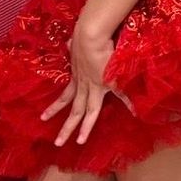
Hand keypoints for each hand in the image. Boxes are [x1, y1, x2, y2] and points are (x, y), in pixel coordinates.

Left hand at [43, 26, 125, 146]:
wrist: (90, 36)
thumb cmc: (82, 38)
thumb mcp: (75, 46)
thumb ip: (74, 47)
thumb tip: (70, 42)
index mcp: (76, 78)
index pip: (65, 96)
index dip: (55, 107)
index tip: (45, 117)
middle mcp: (84, 85)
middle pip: (74, 110)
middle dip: (66, 127)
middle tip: (58, 143)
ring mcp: (96, 86)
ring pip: (89, 111)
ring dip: (84, 127)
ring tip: (79, 142)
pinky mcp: (109, 81)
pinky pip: (121, 94)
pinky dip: (129, 103)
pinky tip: (135, 113)